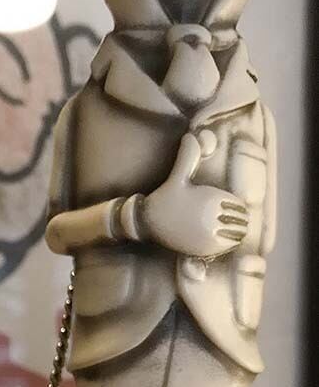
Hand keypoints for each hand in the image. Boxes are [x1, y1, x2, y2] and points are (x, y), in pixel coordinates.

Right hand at [142, 134, 249, 257]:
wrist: (147, 222)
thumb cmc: (165, 198)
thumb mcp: (177, 177)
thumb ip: (188, 157)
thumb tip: (190, 136)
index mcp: (212, 200)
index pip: (239, 207)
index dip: (237, 209)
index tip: (230, 210)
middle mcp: (212, 219)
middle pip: (238, 222)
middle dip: (237, 223)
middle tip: (227, 223)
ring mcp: (207, 236)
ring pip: (234, 236)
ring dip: (234, 235)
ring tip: (224, 232)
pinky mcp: (202, 250)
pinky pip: (224, 248)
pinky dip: (226, 246)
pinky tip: (218, 242)